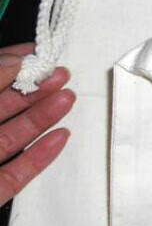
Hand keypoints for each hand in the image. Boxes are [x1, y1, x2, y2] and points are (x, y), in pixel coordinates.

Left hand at [0, 44, 73, 206]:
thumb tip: (16, 61)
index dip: (9, 63)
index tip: (38, 51)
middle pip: (1, 106)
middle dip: (33, 88)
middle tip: (63, 74)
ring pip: (13, 137)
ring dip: (43, 117)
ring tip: (70, 98)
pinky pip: (17, 173)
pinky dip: (40, 156)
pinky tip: (63, 137)